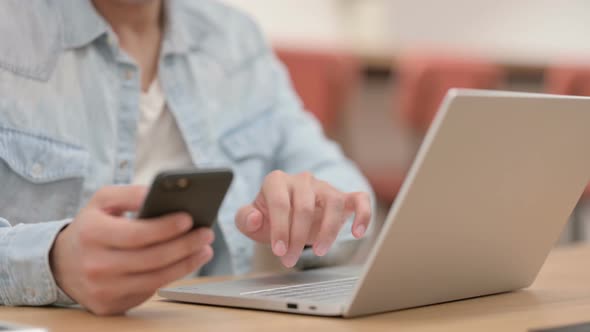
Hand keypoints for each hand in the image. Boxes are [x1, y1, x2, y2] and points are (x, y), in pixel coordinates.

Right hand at [50, 186, 213, 314]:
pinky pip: (149, 291)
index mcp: (92, 234)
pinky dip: (171, 276)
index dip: (165, 227)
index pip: (136, 234)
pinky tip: (186, 262)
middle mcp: (95, 265)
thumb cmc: (92, 226)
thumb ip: (131, 193)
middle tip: (207, 234)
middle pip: (151, 259)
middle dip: (185, 245)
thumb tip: (159, 193)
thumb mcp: (103, 201)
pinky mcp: (110, 306)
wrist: (62, 263)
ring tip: (205, 250)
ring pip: (155, 279)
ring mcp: (102, 289)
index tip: (189, 219)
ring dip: (186, 264)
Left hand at [235, 171, 370, 267]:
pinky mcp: (343, 196)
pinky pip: (359, 199)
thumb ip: (245, 219)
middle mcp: (302, 179)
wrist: (286, 216)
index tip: (279, 251)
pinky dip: (362, 214)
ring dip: (329, 230)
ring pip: (334, 201)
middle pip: (305, 206)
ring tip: (320, 251)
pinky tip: (357, 233)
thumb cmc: (268, 218)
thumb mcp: (250, 221)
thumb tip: (255, 218)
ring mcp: (325, 187)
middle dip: (298, 237)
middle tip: (290, 260)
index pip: (281, 203)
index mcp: (276, 181)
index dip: (280, 229)